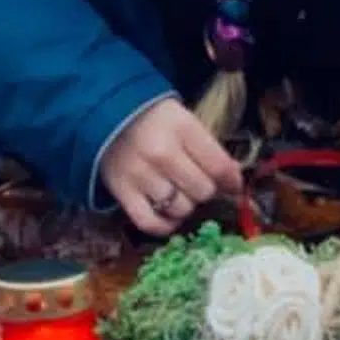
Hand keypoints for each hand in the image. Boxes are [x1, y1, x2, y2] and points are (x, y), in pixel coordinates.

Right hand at [100, 98, 243, 235]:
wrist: (105, 114)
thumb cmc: (154, 118)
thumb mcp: (185, 121)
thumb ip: (209, 149)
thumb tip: (234, 181)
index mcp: (182, 128)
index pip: (219, 166)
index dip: (232, 180)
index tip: (233, 184)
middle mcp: (162, 153)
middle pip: (202, 191)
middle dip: (206, 190)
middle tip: (198, 182)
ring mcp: (140, 175)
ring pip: (180, 208)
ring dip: (185, 205)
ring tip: (179, 193)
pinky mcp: (122, 193)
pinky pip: (150, 223)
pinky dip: (165, 225)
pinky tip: (170, 216)